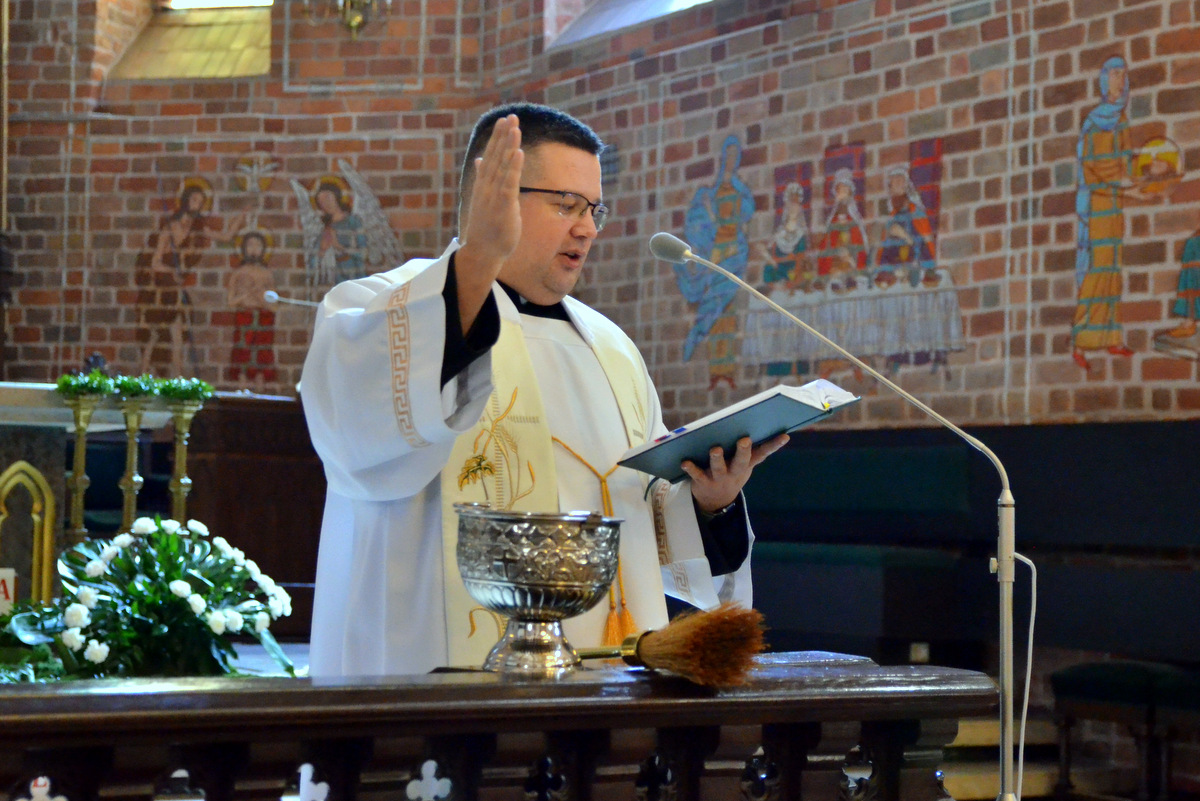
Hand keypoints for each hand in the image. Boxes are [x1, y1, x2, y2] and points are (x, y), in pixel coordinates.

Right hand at [457, 115, 523, 288]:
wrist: (483, 251)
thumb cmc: (487, 227)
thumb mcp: (484, 199)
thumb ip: (484, 178)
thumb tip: (480, 160)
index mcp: (483, 184)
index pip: (491, 156)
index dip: (498, 138)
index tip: (504, 121)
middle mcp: (486, 186)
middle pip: (496, 156)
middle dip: (503, 136)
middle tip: (510, 116)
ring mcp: (493, 195)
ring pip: (502, 165)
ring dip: (508, 145)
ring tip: (514, 127)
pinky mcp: (502, 205)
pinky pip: (509, 182)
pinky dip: (514, 167)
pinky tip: (518, 152)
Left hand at [683, 433, 789, 513]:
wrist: (715, 501)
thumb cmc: (731, 472)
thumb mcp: (743, 463)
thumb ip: (748, 446)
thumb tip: (755, 420)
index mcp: (747, 464)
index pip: (763, 453)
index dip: (774, 445)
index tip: (785, 436)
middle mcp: (735, 472)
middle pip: (740, 461)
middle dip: (743, 451)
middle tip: (745, 440)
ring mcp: (719, 478)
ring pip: (718, 468)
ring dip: (717, 458)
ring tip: (715, 449)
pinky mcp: (703, 482)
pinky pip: (696, 475)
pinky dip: (690, 468)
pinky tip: (685, 462)